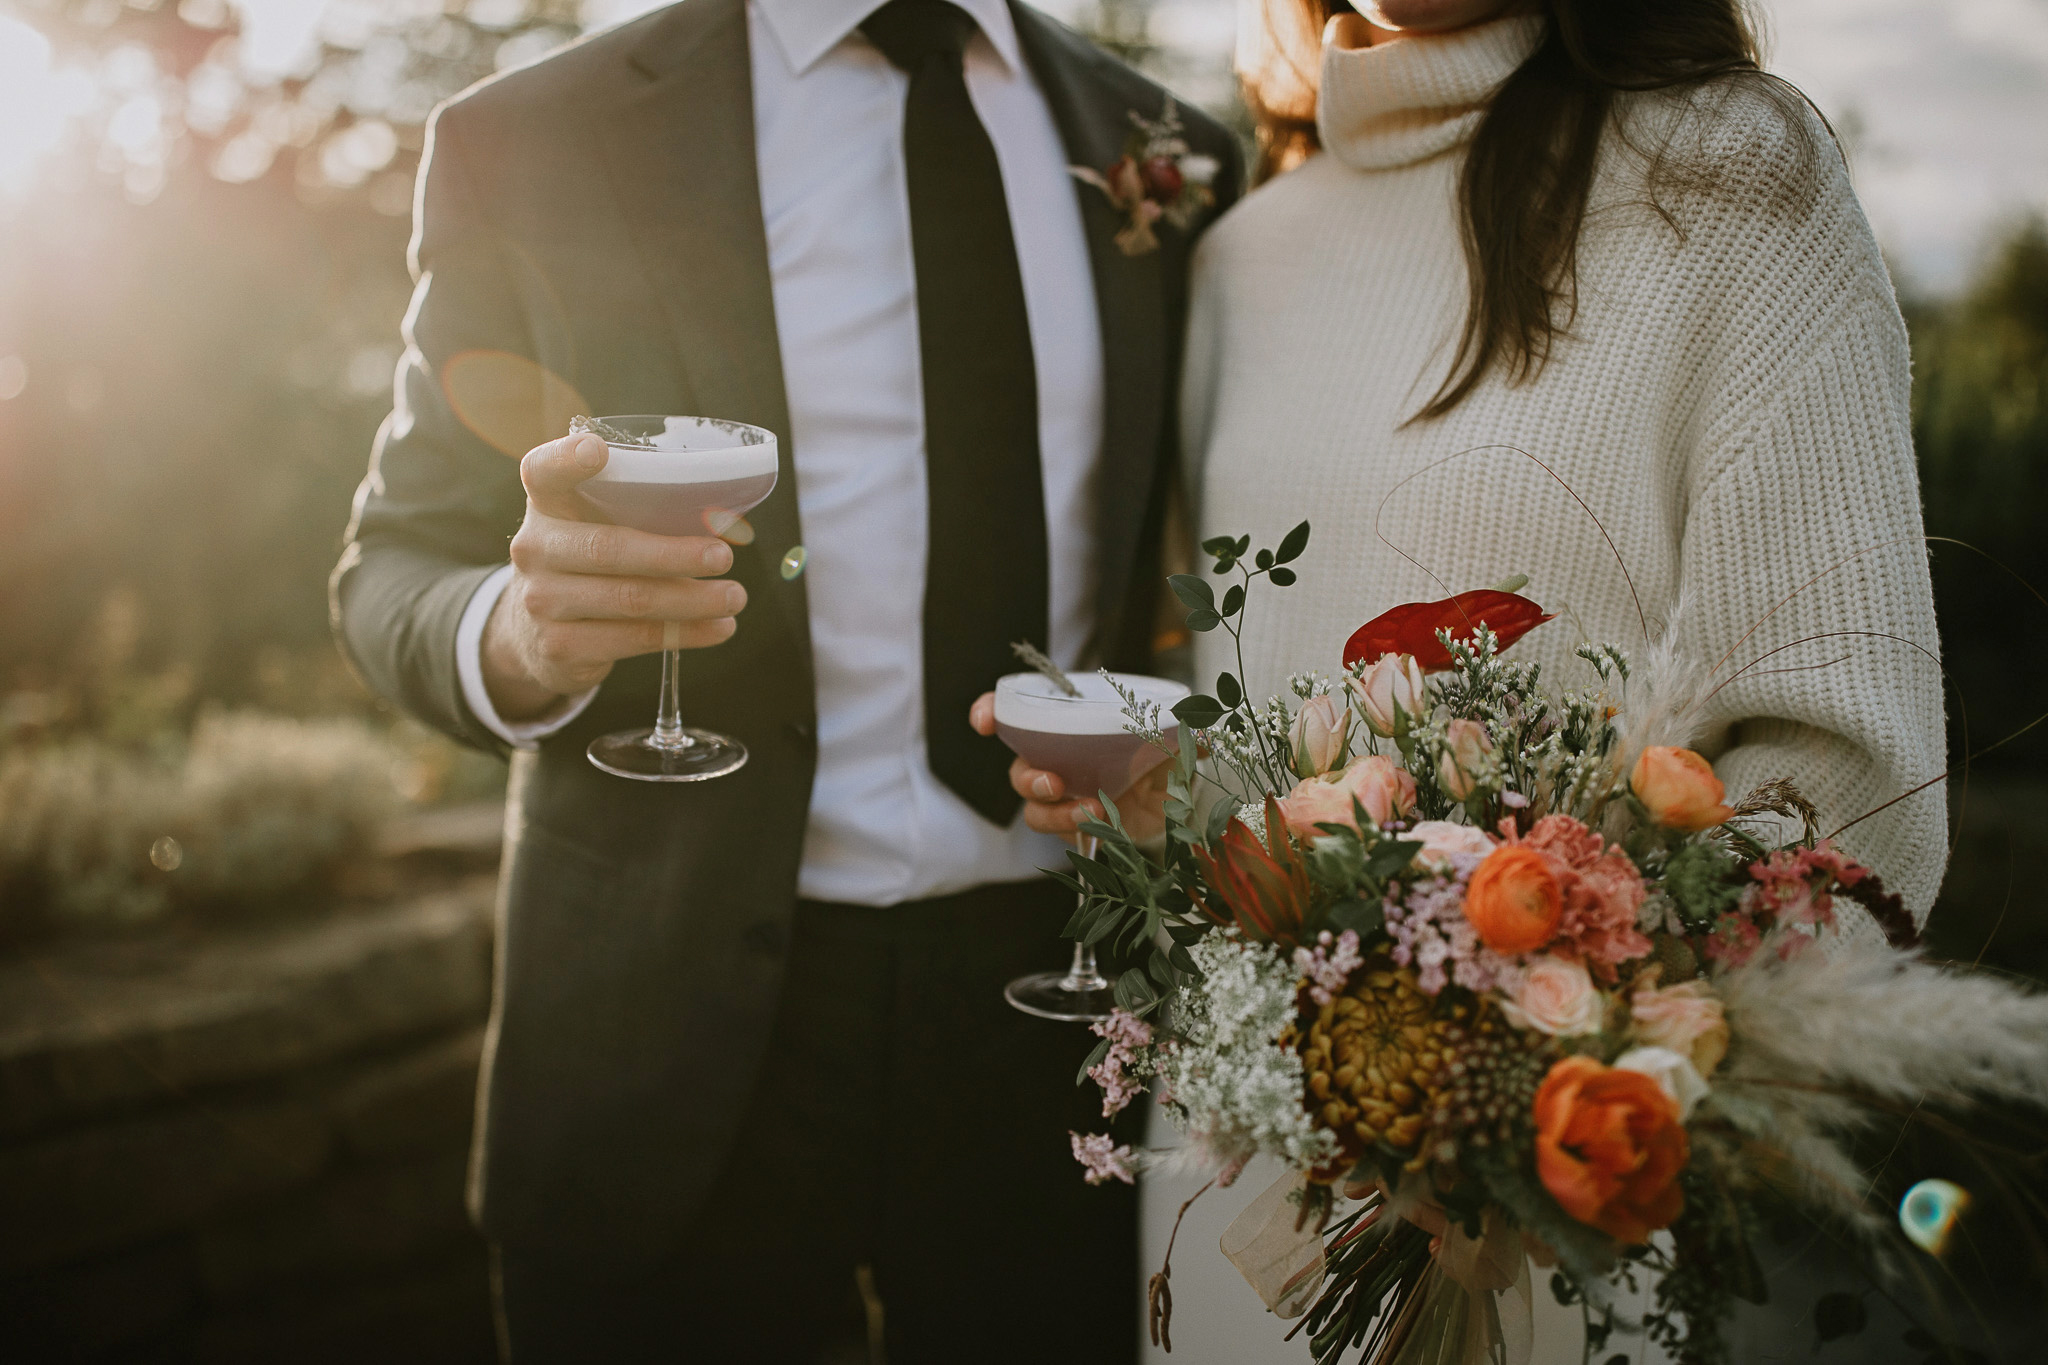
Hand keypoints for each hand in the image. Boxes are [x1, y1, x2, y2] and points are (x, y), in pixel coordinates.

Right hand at [481, 432, 747, 720]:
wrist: (534, 637)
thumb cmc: (586, 566)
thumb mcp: (594, 529)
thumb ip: (636, 515)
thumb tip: (725, 522)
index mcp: (546, 506)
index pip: (542, 472)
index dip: (566, 459)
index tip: (597, 450)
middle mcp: (534, 549)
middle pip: (607, 548)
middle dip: (673, 554)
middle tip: (724, 557)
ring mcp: (541, 601)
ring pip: (629, 600)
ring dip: (692, 600)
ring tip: (735, 597)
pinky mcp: (559, 647)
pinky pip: (633, 639)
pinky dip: (684, 633)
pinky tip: (718, 628)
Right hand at [968, 692, 1171, 844]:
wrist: (1180, 804)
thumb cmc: (1165, 757)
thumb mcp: (1175, 737)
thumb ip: (1184, 729)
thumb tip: (1205, 734)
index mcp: (1069, 725)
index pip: (1017, 713)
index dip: (992, 711)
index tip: (984, 721)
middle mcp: (1058, 758)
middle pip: (1019, 768)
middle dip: (1028, 776)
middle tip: (1055, 782)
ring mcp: (1064, 795)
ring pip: (1034, 807)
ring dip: (1054, 812)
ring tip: (1090, 811)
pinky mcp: (1076, 826)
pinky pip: (1059, 832)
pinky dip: (1075, 830)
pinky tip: (1103, 825)